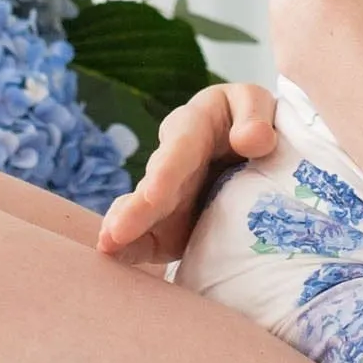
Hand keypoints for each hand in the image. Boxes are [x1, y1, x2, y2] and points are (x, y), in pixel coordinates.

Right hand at [97, 79, 278, 266]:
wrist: (248, 143)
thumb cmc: (249, 118)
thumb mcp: (255, 104)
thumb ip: (254, 115)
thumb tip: (250, 140)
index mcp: (193, 127)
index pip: (180, 149)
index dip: (166, 172)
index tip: (153, 195)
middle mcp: (172, 162)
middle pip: (154, 185)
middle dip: (137, 210)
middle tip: (115, 233)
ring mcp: (169, 195)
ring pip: (147, 213)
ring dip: (128, 231)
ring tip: (107, 247)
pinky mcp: (173, 222)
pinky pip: (153, 236)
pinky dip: (136, 248)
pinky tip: (119, 259)